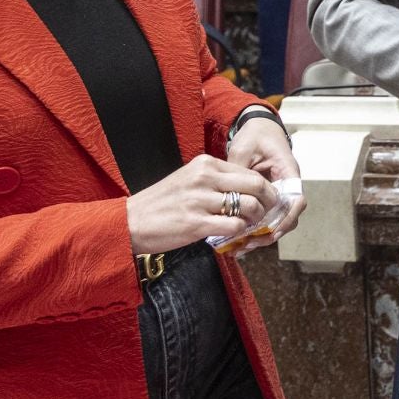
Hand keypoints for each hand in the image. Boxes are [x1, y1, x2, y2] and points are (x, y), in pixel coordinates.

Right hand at [126, 153, 277, 254]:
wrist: (130, 221)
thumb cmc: (162, 203)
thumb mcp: (189, 180)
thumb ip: (216, 181)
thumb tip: (246, 190)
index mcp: (205, 164)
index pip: (248, 171)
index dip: (263, 188)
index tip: (265, 199)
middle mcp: (205, 178)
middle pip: (256, 185)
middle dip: (268, 200)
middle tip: (267, 212)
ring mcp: (201, 200)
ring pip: (249, 205)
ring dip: (256, 218)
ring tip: (250, 224)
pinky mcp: (197, 223)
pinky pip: (234, 225)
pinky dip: (241, 231)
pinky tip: (235, 234)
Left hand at [226, 114, 306, 251]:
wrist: (258, 128)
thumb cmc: (254, 135)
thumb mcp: (243, 149)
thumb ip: (239, 171)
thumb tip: (232, 195)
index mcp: (288, 171)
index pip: (296, 199)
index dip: (286, 218)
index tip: (271, 231)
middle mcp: (286, 185)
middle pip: (288, 216)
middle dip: (271, 233)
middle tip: (251, 244)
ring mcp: (277, 192)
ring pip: (277, 220)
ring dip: (262, 234)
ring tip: (242, 247)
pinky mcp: (266, 198)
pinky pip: (265, 216)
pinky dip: (254, 228)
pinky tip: (238, 238)